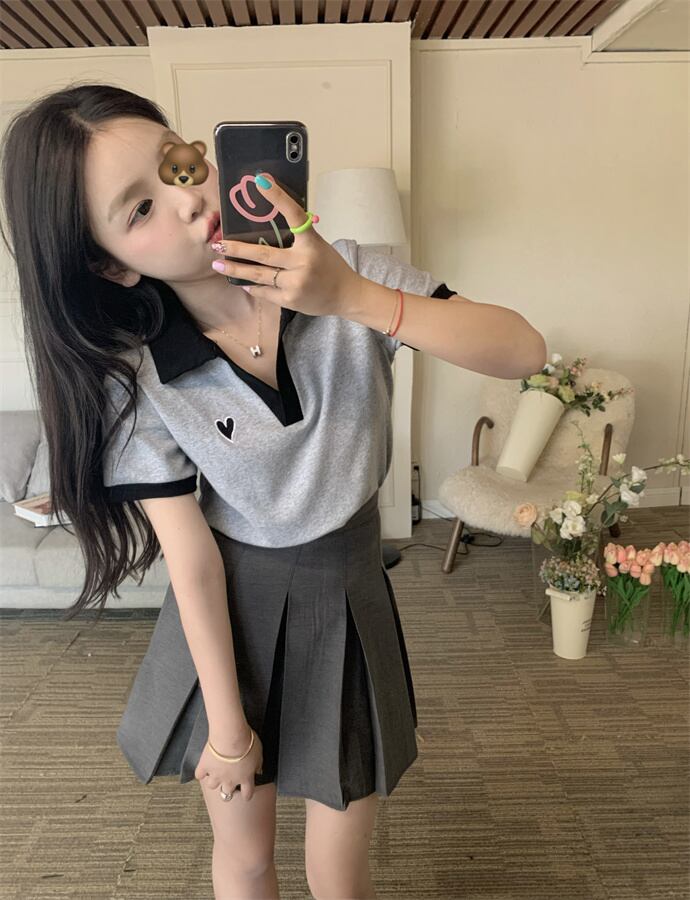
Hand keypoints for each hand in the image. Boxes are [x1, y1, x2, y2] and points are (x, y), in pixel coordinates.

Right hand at [194, 727, 263, 801]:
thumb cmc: (246, 742)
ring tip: (214, 773)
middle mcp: (230, 780)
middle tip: (228, 780)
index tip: (246, 794)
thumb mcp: (259, 753)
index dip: (247, 794)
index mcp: (245, 777)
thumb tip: (257, 769)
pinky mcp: (205, 767)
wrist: (230, 736)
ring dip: (213, 780)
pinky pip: (199, 774)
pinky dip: (201, 772)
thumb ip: (257, 764)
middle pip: (227, 791)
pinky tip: (203, 768)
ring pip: (212, 785)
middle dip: (228, 787)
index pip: (247, 793)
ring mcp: (216, 775)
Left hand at [210, 171, 363, 317]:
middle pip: (263, 254)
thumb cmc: (329, 266)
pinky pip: (264, 292)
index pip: (294, 215)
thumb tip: (267, 222)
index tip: (261, 181)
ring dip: (235, 270)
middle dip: (236, 249)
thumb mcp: (317, 245)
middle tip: (217, 244)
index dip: (278, 197)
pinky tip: (241, 282)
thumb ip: (296, 237)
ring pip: (258, 275)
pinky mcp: (290, 300)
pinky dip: (252, 286)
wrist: (346, 295)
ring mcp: (295, 283)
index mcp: (311, 243)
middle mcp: (303, 262)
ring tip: (218, 265)